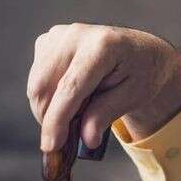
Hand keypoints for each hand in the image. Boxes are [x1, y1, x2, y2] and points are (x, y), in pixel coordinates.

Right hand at [27, 23, 180, 151]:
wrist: (143, 51)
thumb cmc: (142, 73)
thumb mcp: (134, 97)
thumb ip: (106, 115)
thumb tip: (86, 139)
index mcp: (103, 45)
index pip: (70, 88)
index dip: (57, 119)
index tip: (50, 146)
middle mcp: (76, 34)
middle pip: (44, 86)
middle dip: (51, 117)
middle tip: (70, 135)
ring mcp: (59, 35)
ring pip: (37, 85)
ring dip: (50, 108)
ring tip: (80, 111)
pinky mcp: (48, 41)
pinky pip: (38, 78)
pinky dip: (49, 96)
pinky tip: (74, 96)